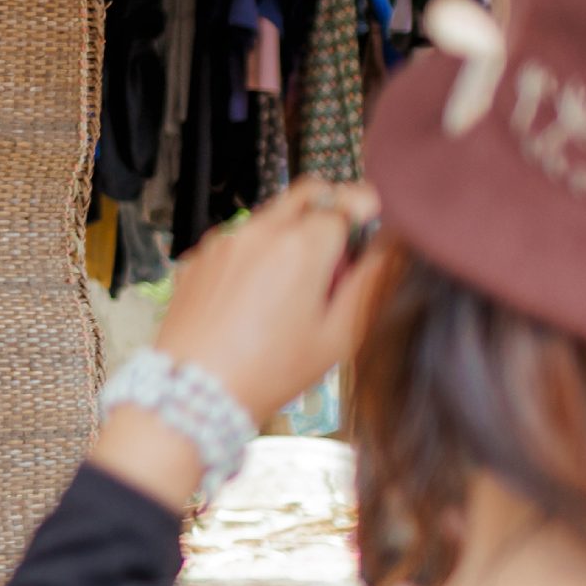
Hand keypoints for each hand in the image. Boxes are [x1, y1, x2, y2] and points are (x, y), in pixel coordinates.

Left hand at [90, 180, 384, 511]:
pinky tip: (253, 297)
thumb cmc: (266, 371)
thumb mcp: (338, 335)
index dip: (364, 217)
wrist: (193, 392)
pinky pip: (237, 239)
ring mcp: (225, 241)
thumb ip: (371, 281)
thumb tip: (391, 245)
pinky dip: (253, 253)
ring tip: (290, 287)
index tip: (367, 235)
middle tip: (333, 256)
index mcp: (303, 245)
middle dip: (330, 212)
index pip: (349, 201)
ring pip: (270, 215)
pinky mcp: (199, 257)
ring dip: (289, 234)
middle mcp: (261, 232)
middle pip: (309, 193)